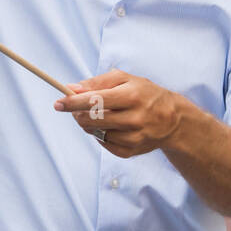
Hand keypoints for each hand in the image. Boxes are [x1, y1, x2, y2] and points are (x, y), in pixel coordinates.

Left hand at [54, 69, 183, 157]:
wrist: (173, 119)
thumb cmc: (144, 94)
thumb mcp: (126, 79)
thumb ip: (98, 81)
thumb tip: (72, 89)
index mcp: (132, 96)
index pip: (95, 100)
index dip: (73, 103)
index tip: (58, 103)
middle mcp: (134, 118)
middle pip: (93, 120)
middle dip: (78, 114)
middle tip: (76, 109)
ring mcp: (133, 137)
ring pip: (96, 133)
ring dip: (88, 124)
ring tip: (95, 115)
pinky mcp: (132, 151)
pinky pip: (104, 144)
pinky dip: (100, 135)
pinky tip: (109, 127)